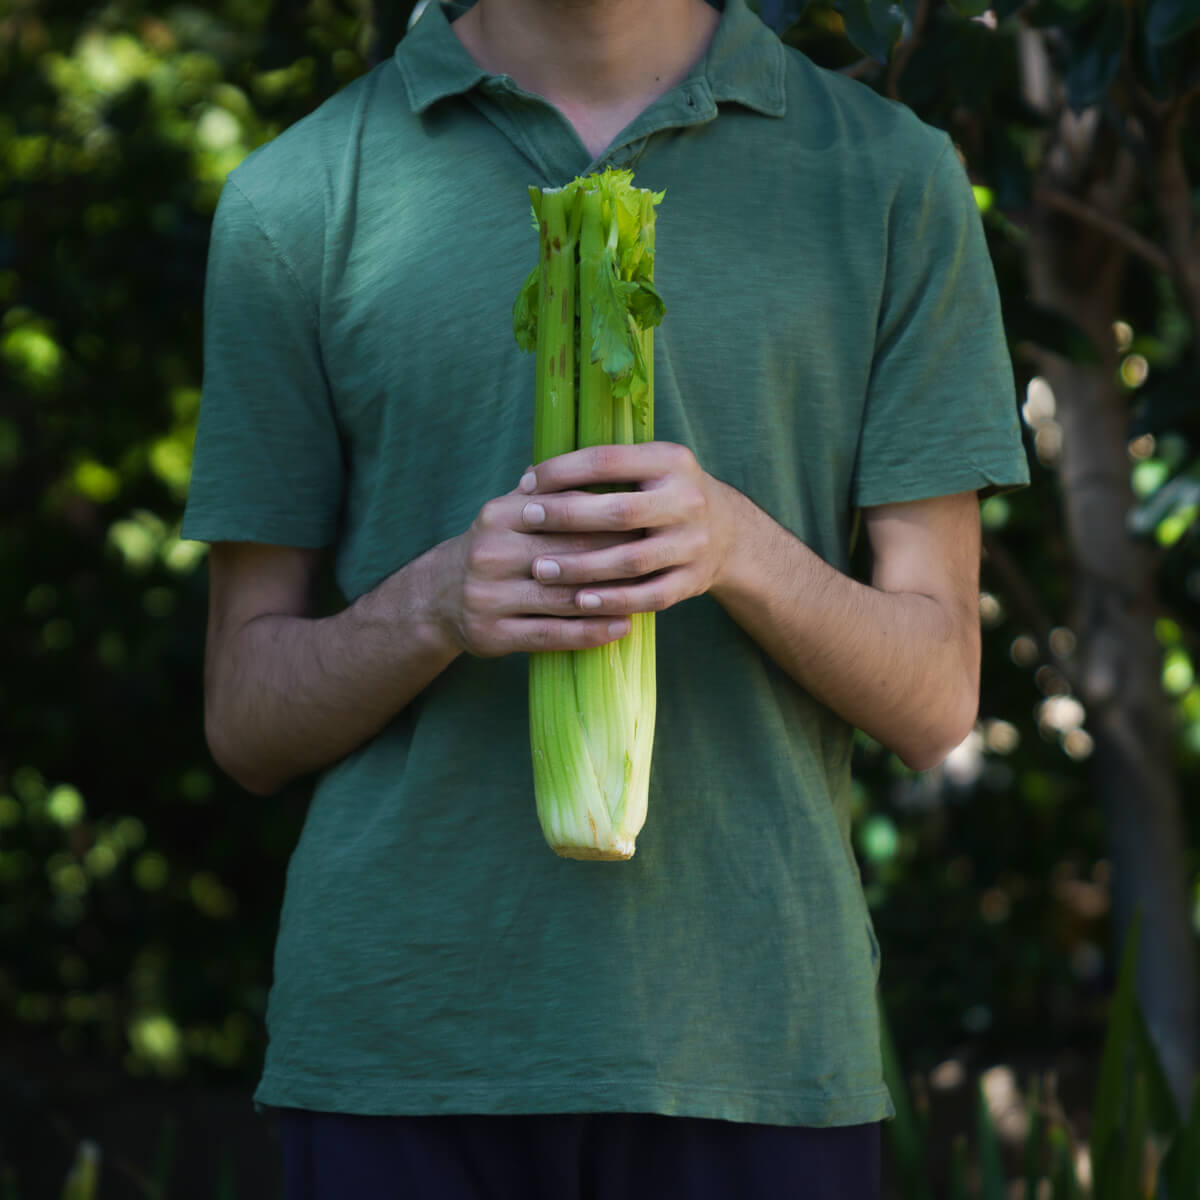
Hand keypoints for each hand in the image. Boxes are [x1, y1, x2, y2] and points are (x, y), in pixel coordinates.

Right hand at [432, 476, 638, 656]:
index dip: (609, 516)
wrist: (439, 597)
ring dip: (610, 597)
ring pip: (562, 598)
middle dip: (617, 556)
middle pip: (568, 555)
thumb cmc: (495, 548)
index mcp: (498, 516)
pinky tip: (621, 627)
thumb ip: (549, 492)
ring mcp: (488, 597)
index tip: (649, 518)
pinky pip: (551, 634)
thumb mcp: (510, 513)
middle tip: (658, 556)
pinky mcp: (493, 634)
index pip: (563, 513)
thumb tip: (602, 463)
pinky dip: (590, 632)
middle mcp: (490, 554)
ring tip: (648, 593)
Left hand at [517, 442, 739, 615]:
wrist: (728, 532)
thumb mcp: (647, 468)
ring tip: (541, 569)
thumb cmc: (664, 495)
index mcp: (671, 460)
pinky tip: (579, 602)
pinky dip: (613, 600)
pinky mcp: (694, 580)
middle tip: (527, 520)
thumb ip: (600, 470)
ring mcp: (694, 543)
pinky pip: (649, 596)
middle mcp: (688, 500)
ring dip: (581, 566)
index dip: (562, 471)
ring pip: (631, 560)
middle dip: (567, 516)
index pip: (608, 461)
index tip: (526, 483)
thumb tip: (529, 478)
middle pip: (620, 511)